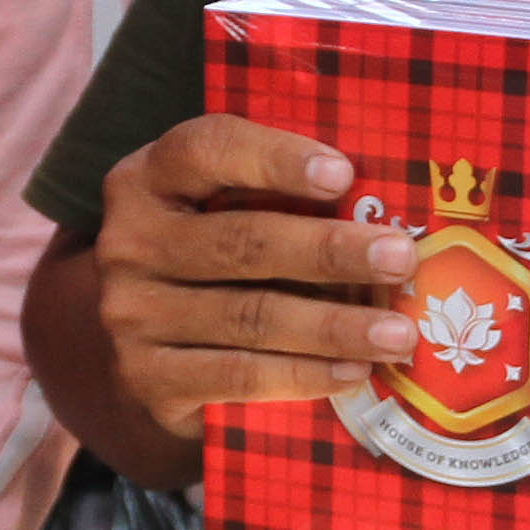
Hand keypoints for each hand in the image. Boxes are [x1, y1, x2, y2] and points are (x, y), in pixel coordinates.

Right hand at [91, 113, 417, 444]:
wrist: (156, 354)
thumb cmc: (218, 264)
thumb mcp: (230, 212)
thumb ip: (283, 197)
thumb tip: (390, 200)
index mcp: (150, 177)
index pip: (207, 149)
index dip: (275, 158)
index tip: (344, 175)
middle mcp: (129, 241)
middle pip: (242, 241)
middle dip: (330, 250)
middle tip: (400, 258)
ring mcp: (133, 314)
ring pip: (248, 316)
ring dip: (334, 326)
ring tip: (397, 333)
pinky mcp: (148, 379)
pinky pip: (238, 376)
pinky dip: (303, 375)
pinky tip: (353, 372)